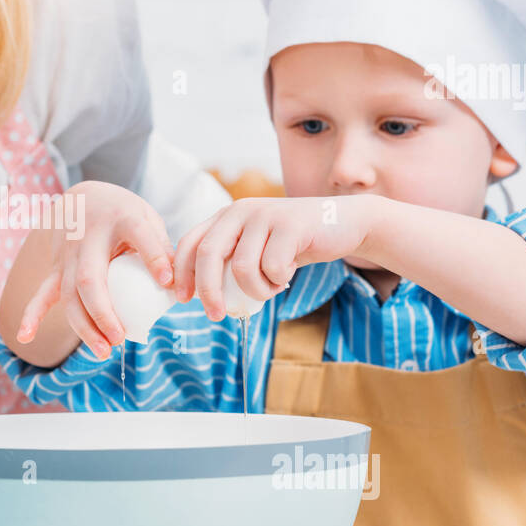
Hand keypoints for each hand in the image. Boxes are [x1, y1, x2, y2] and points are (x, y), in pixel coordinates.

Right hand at [15, 181, 173, 357]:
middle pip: (90, 279)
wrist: (84, 198)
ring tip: (103, 351)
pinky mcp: (57, 267)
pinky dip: (31, 315)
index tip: (168, 281)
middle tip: (121, 338)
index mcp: (122, 218)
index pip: (139, 236)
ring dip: (83, 326)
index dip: (153, 256)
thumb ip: (161, 248)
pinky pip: (42, 293)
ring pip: (68, 294)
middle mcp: (90, 236)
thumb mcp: (147, 219)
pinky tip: (24, 337)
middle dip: (103, 312)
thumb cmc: (124, 215)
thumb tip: (179, 286)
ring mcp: (68, 254)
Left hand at [173, 194, 376, 320]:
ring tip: (271, 287)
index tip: (183, 299)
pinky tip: (288, 275)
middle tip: (216, 315)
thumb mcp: (255, 247)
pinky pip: (272, 268)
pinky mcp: (289, 224)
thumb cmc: (294, 243)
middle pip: (208, 254)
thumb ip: (229, 260)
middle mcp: (240, 210)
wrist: (343, 223)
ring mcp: (265, 214)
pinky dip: (278, 282)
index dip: (182, 273)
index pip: (190, 242)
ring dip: (256, 290)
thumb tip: (199, 295)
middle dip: (208, 291)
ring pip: (242, 268)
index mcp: (226, 216)